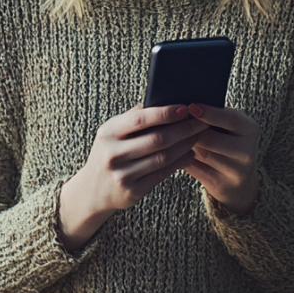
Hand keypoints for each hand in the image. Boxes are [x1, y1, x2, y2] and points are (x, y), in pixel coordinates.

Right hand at [58, 104, 207, 250]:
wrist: (93, 190)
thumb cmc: (109, 153)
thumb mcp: (112, 133)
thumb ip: (133, 119)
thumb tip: (165, 100)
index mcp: (108, 133)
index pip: (140, 119)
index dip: (165, 113)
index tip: (185, 108)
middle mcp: (112, 154)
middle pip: (157, 139)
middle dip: (183, 129)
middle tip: (201, 122)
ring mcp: (122, 174)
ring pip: (163, 157)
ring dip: (185, 146)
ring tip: (197, 137)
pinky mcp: (132, 191)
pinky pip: (163, 174)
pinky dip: (180, 163)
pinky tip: (189, 154)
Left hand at [184, 104, 260, 215]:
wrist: (238, 180)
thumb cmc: (226, 141)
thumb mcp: (228, 126)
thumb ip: (213, 115)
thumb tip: (184, 107)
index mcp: (250, 130)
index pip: (230, 119)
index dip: (209, 112)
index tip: (190, 106)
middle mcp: (247, 152)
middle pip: (210, 139)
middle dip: (189, 130)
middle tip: (173, 121)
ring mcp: (235, 171)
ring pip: (200, 154)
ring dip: (183, 143)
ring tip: (172, 134)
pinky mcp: (220, 185)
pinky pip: (194, 168)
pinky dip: (180, 157)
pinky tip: (173, 150)